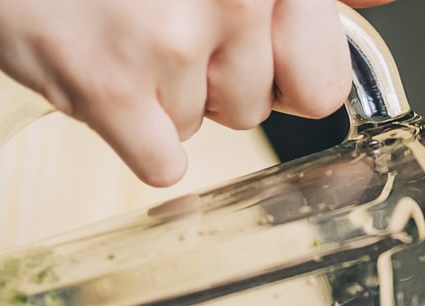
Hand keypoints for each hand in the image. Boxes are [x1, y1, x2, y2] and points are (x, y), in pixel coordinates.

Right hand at [0, 0, 395, 187]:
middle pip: (259, 106)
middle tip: (160, 25)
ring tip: (117, 27)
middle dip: (218, 80)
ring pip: (205, 125)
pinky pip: (161, 160)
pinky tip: (101, 71)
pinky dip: (130, 132)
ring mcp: (175, 40)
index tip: (249, 53)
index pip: (323, 77)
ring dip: (162, 95)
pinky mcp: (113, 86)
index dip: (282, 73)